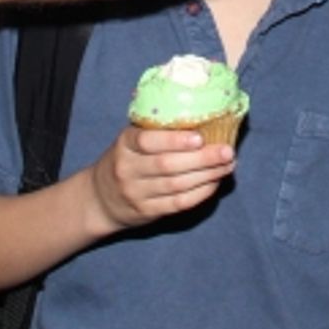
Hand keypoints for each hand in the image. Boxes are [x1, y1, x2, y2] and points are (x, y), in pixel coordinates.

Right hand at [88, 124, 235, 231]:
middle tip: (227, 151)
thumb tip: (201, 116)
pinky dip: (199, 193)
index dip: (174, 140)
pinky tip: (214, 182)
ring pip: (176, 185)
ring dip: (207, 175)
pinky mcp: (147, 212)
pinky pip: (177, 204)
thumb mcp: (131, 141)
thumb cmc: (127, 159)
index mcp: (125, 144)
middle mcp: (128, 169)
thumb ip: (156, 131)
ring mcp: (136, 193)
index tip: (199, 137)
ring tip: (228, 165)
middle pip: (167, 165)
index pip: (147, 141)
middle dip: (202, 158)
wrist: (101, 198)